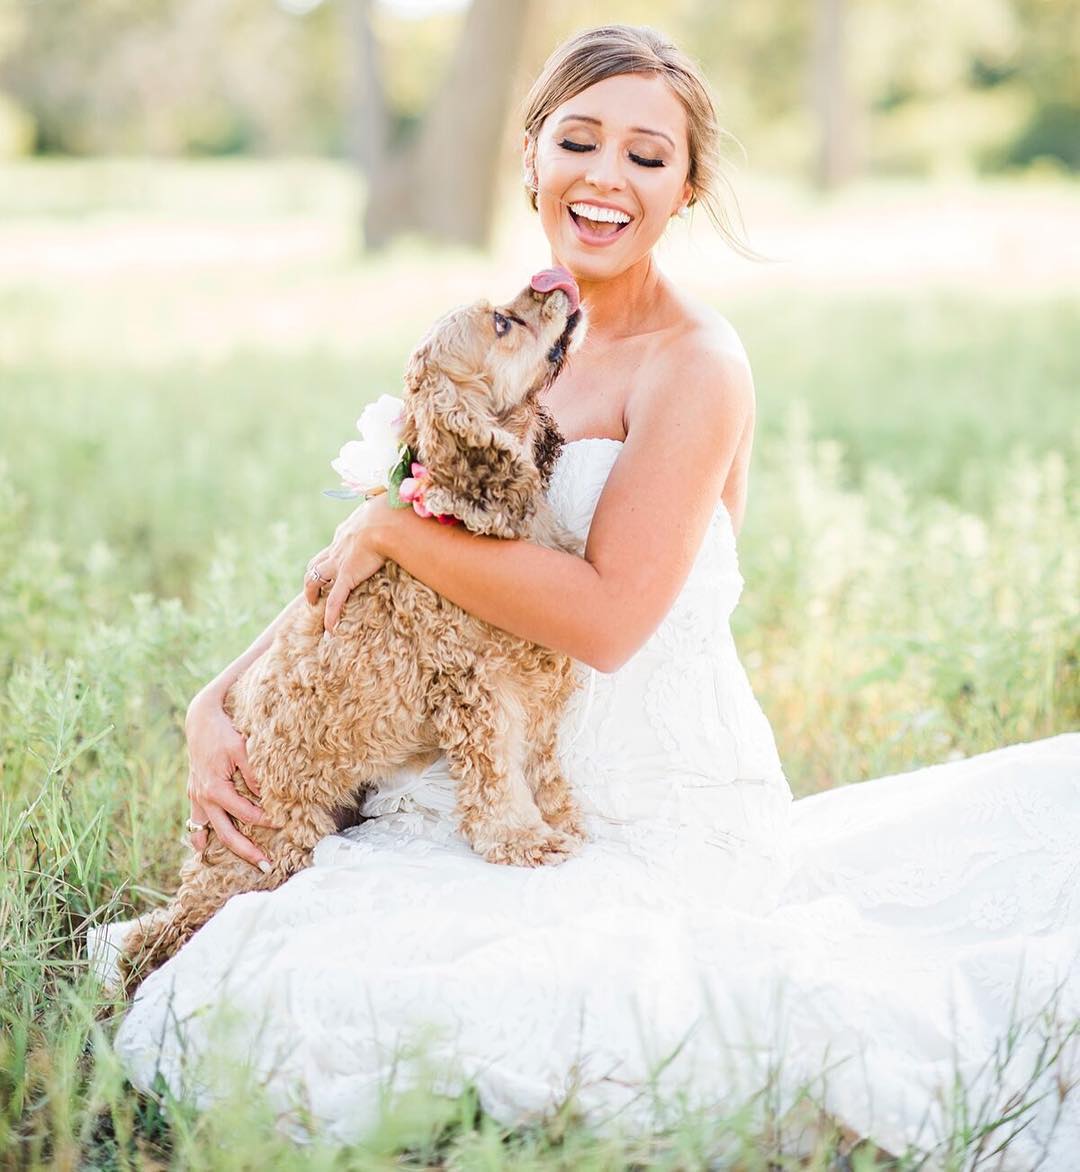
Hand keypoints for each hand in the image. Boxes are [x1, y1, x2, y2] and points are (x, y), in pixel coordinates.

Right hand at [185, 688, 277, 869]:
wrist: (200, 719)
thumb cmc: (224, 732)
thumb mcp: (242, 748)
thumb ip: (253, 773)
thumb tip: (267, 795)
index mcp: (216, 789)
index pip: (246, 814)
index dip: (266, 821)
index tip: (283, 824)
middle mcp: (203, 798)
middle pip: (226, 833)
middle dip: (246, 851)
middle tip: (266, 865)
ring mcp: (196, 797)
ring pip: (208, 832)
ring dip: (223, 847)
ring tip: (237, 860)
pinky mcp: (194, 793)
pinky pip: (195, 820)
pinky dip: (199, 835)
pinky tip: (203, 848)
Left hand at [305, 495, 389, 632]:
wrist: (386, 522)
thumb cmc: (391, 512)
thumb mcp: (386, 509)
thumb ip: (388, 513)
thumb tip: (403, 509)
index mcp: (347, 532)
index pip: (335, 546)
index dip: (333, 555)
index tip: (335, 563)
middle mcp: (338, 547)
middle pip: (317, 561)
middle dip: (313, 574)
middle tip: (315, 587)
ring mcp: (340, 562)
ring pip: (315, 578)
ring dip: (311, 591)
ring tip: (313, 603)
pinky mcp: (347, 577)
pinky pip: (335, 600)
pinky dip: (331, 615)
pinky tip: (331, 628)